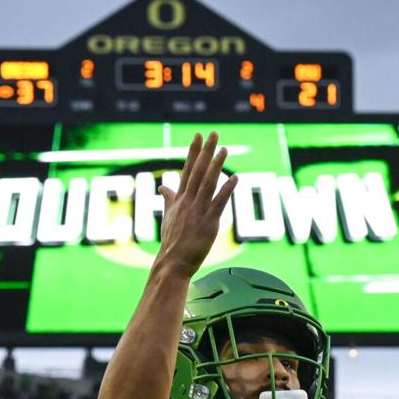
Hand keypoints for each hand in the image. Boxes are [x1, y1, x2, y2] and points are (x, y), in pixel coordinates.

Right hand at [155, 132, 238, 278]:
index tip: (198, 136)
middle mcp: (188, 202)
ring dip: (216, 165)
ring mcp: (198, 212)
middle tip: (213, 134)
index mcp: (179, 199)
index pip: (187, 170)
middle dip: (205, 152)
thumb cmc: (171, 242)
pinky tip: (235, 178)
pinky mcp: (208, 223)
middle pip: (197, 171)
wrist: (171, 263)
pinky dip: (226, 190)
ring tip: (224, 149)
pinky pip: (219, 203)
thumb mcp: (168, 217)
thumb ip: (169, 199)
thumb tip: (163, 186)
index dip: (193, 152)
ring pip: (208, 183)